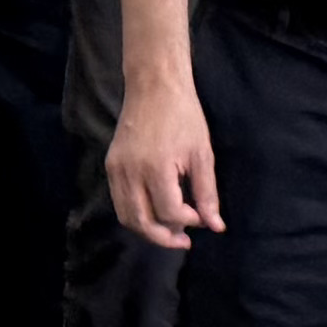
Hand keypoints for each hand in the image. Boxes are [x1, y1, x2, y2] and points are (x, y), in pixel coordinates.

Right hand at [108, 79, 222, 249]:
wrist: (154, 85)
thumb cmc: (184, 116)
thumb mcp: (202, 153)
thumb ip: (207, 193)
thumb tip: (215, 226)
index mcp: (156, 168)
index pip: (170, 212)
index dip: (188, 221)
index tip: (202, 217)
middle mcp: (130, 172)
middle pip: (143, 222)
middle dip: (164, 238)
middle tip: (184, 241)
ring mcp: (116, 169)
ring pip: (127, 216)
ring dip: (148, 230)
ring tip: (169, 232)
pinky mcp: (110, 165)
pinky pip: (119, 201)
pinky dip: (135, 215)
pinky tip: (154, 213)